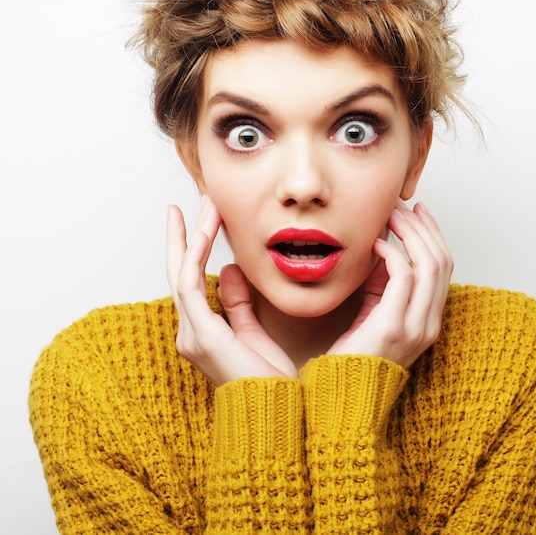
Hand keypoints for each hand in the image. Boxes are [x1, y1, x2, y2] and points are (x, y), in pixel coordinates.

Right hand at [166, 196, 297, 384]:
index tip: (202, 221)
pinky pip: (190, 285)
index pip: (191, 281)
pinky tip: (203, 232)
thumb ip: (237, 302)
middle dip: (184, 236)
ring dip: (193, 237)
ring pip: (182, 272)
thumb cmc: (268, 378)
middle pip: (179, 272)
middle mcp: (190, 332)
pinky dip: (195, 256)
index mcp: (202, 332)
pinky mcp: (201, 334)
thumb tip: (227, 269)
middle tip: (188, 203)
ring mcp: (191, 334)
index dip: (193, 249)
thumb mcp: (252, 331)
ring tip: (203, 206)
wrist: (275, 412)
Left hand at [326, 200, 452, 368]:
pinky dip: (392, 254)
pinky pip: (403, 278)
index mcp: (429, 319)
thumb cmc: (354, 351)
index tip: (418, 211)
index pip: (444, 267)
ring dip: (410, 234)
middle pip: (441, 261)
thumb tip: (384, 245)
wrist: (341, 392)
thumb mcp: (375, 310)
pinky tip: (377, 245)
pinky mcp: (392, 327)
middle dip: (423, 227)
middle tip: (401, 206)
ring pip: (429, 265)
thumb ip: (384, 282)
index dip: (434, 234)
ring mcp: (415, 327)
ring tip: (391, 215)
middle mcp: (430, 323)